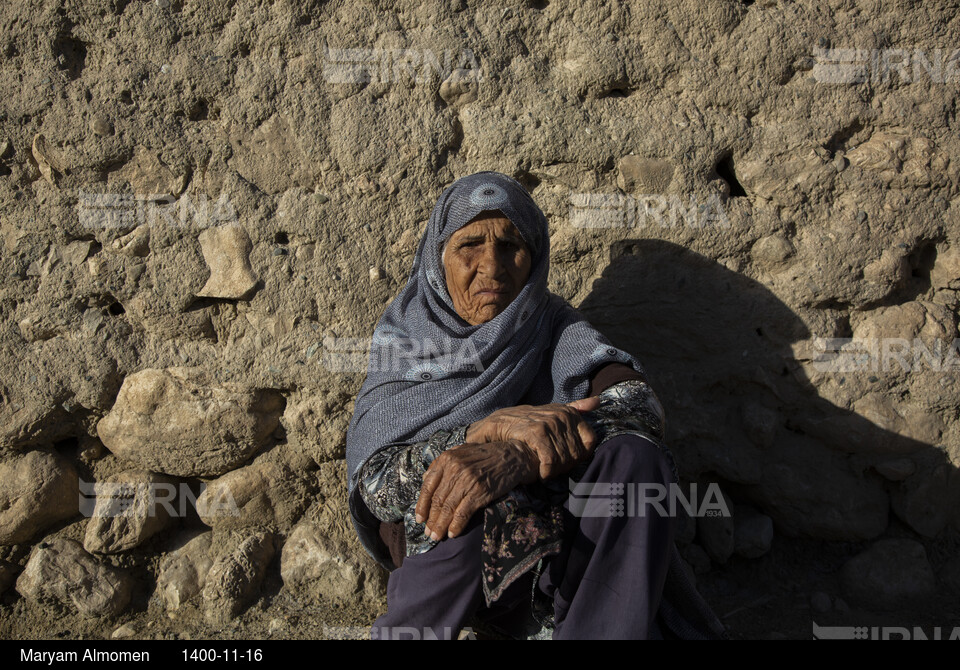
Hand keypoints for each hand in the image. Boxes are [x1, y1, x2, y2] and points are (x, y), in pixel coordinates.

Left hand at [415, 440, 538, 540]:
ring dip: (441, 526)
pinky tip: (452, 533)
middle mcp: (455, 469)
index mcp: (447, 459)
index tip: (419, 519)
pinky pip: (463, 512)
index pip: (428, 486)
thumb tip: (425, 478)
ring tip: (437, 537)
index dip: (422, 505)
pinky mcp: (480, 491)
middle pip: (437, 500)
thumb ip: (442, 464)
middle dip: (431, 520)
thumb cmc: (485, 456)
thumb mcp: (461, 452)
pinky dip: (456, 525)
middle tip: (428, 533)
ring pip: (448, 508)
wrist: (512, 456)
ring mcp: (468, 480)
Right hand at [464, 397, 601, 479]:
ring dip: (556, 471)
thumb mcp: (553, 412)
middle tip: (554, 471)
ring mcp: (550, 422)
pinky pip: (551, 460)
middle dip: (567, 466)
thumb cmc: (528, 422)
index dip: (582, 456)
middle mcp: (562, 416)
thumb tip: (598, 401)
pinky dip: (547, 471)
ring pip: (565, 458)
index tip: (569, 462)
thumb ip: (576, 408)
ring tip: (547, 472)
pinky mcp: (537, 432)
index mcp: (569, 413)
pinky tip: (541, 474)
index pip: (590, 441)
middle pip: (577, 453)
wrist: (498, 425)